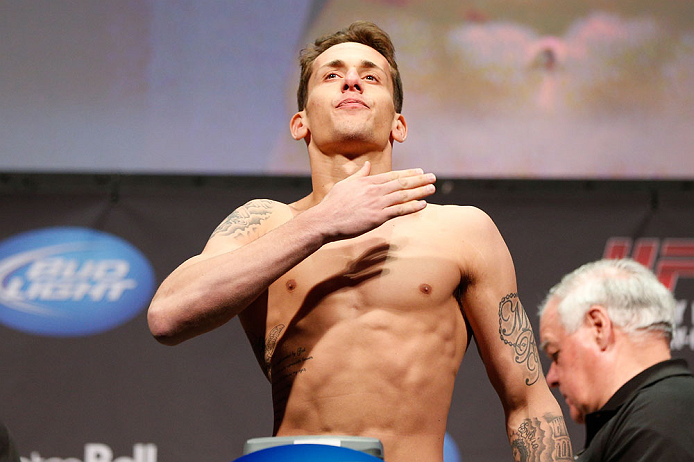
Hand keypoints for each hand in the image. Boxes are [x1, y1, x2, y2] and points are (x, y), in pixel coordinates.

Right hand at [311, 161, 435, 241]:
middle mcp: (375, 190)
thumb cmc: (333, 203)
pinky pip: (399, 211)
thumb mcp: (345, 184)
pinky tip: (423, 204)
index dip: (408, 173)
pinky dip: (412, 207)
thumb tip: (367, 165)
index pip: (393, 175)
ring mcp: (377, 204)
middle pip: (402, 183)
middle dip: (419, 179)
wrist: (326, 220)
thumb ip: (359, 174)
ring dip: (420, 191)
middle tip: (433, 177)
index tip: (420, 171)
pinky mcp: (378, 217)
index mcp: (368, 182)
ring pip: (404, 196)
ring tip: (432, 188)